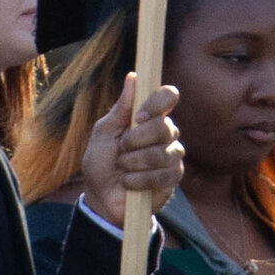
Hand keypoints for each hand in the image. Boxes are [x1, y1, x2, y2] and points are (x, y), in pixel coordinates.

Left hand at [81, 73, 182, 201]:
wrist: (102, 197)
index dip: (157, 103)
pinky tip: (130, 183)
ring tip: (123, 169)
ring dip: (135, 162)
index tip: (138, 116)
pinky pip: (163, 174)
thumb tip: (133, 76)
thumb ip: (120, 108)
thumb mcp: (103, 133)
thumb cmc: (101, 162)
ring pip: (163, 152)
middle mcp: (165, 132)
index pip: (168, 96)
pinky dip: (140, 180)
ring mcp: (172, 155)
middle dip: (136, 140)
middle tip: (121, 149)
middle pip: (165, 126)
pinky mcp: (173, 177)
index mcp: (148, 117)